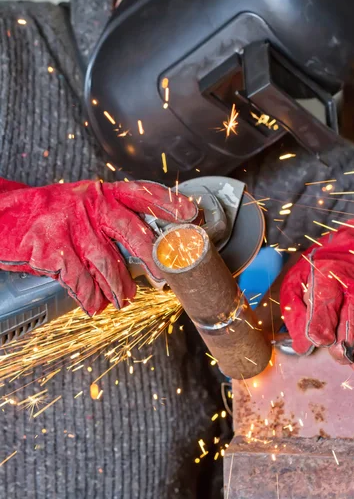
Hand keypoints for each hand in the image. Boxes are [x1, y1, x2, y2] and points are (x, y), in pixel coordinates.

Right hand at [0, 178, 196, 314]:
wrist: (2, 216)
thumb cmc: (44, 214)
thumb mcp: (78, 205)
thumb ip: (107, 220)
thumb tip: (141, 248)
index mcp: (99, 193)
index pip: (140, 193)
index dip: (168, 203)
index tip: (191, 214)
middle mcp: (88, 206)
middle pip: (132, 232)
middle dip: (152, 258)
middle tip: (164, 277)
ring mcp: (70, 227)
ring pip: (107, 264)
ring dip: (119, 287)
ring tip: (124, 299)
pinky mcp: (52, 250)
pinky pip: (80, 282)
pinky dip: (90, 297)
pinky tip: (95, 305)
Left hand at [280, 219, 353, 374]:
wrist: (353, 256)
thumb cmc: (319, 275)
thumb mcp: (296, 285)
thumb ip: (295, 314)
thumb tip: (301, 345)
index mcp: (326, 280)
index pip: (324, 304)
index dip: (321, 326)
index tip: (319, 340)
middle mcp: (353, 290)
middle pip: (350, 322)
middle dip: (343, 344)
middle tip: (338, 353)